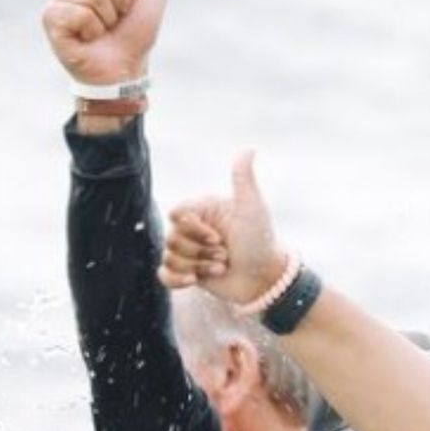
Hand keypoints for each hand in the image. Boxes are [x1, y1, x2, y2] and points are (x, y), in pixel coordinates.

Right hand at [41, 0, 164, 84]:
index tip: (124, 4)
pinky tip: (88, 37)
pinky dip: (93, 28)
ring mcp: (57, 0)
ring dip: (106, 17)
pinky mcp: (50, 19)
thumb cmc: (134, 31)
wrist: (126, 66)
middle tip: (115, 17)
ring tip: (102, 28)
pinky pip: (79, 13)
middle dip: (118, 1)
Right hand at [158, 152, 291, 303]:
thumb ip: (243, 179)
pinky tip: (195, 282)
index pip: (176, 215)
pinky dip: (177, 280)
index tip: (218, 237)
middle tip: (225, 254)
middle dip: (200, 251)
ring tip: (222, 267)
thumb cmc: (261, 241)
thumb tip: (249, 148)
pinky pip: (164, 275)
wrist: (265, 278)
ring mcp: (189, 251)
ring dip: (199, 267)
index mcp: (203, 211)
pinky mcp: (187, 272)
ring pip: (169, 258)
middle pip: (172, 239)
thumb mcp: (252, 208)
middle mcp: (193, 229)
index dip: (193, 229)